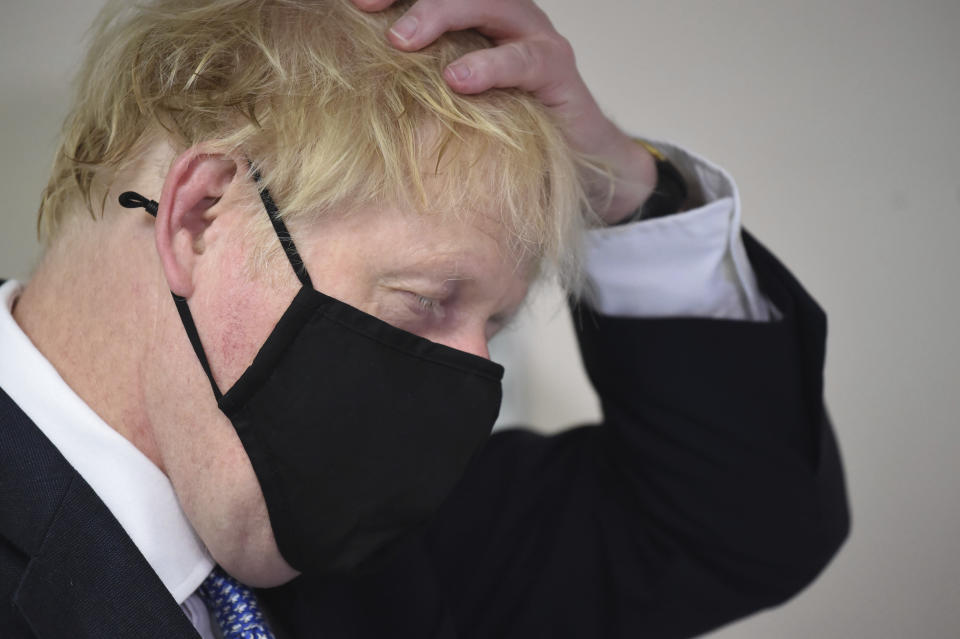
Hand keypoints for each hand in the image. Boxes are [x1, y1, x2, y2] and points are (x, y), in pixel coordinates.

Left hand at [350, 0, 656, 223]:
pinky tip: (458, 80)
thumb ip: (421, 85)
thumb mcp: (457, 104)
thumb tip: (360, 88)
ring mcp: (536, 38)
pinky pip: (525, 59)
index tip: (353, 0)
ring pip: (489, 5)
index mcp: (478, 18)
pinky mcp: (559, 71)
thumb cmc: (510, 133)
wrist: (580, 165)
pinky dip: (490, 66)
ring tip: (401, 41)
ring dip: (440, 15)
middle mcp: (508, 17)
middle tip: (366, 7)